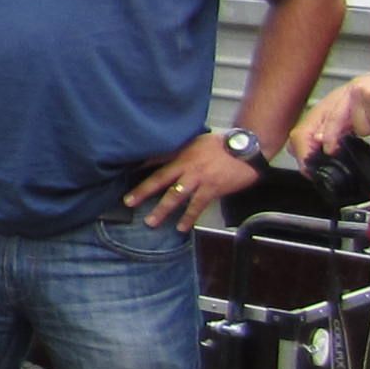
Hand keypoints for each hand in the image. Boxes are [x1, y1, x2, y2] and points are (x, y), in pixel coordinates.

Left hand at [124, 131, 260, 231]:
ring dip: (163, 209)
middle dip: (143, 192)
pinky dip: (188, 217)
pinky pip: (197, 206)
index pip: (155, 160)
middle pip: (160, 179)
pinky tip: (181, 227)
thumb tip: (160, 157)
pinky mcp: (212, 189)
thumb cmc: (222, 144)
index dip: (139, 167)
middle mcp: (187, 166)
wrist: (247, 149)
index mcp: (181, 153)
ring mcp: (199, 178)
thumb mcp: (196, 141)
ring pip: (176, 195)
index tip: (122, 175)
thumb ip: (179, 150)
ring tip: (151, 222)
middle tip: (128, 202)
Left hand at [294, 66, 369, 158]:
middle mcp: (354, 89)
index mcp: (350, 92)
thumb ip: (368, 129)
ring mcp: (368, 93)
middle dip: (329, 142)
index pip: (320, 115)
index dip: (312, 136)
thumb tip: (363, 155)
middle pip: (332, 122)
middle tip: (331, 154)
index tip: (310, 156)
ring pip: (364, 128)